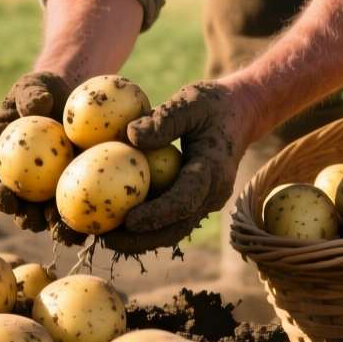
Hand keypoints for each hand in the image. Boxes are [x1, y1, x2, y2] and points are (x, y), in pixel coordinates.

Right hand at [0, 72, 86, 243]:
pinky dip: (68, 221)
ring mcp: (31, 188)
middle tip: (18, 210)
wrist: (68, 104)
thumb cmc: (43, 91)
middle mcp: (7, 173)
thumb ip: (30, 94)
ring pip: (29, 211)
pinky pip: (60, 211)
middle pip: (1, 195)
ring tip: (49, 225)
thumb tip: (38, 106)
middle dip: (8, 207)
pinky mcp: (56, 195)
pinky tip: (80, 227)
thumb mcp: (34, 85)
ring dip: (37, 222)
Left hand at [107, 81, 253, 253]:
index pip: (185, 201)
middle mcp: (211, 194)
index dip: (157, 214)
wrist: (239, 114)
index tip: (128, 221)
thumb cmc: (213, 103)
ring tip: (103, 237)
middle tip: (105, 239)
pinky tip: (114, 221)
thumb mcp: (190, 101)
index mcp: (213, 170)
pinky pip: (170, 219)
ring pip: (172, 229)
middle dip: (141, 240)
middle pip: (176, 228)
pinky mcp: (195, 201)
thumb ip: (164, 119)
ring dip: (139, 238)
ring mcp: (204, 201)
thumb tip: (130, 136)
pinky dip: (145, 225)